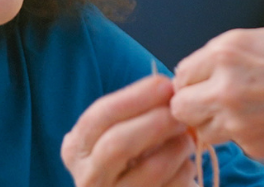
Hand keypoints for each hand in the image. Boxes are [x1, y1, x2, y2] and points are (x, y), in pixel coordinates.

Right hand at [62, 75, 198, 186]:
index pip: (98, 116)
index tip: (165, 85)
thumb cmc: (134, 156)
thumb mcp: (124, 132)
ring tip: (187, 138)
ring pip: (150, 169)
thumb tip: (170, 88)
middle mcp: (86, 177)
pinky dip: (184, 170)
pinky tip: (185, 164)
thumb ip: (138, 112)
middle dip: (156, 122)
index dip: (135, 97)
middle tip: (180, 112)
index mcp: (76, 149)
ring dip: (177, 147)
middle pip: (118, 143)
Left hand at [169, 19, 263, 157]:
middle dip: (195, 106)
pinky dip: (246, 138)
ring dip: (215, 126)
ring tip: (246, 117)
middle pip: (180, 105)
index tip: (211, 84)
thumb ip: (259, 40)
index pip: (184, 71)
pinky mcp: (255, 145)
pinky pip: (235, 144)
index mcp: (230, 48)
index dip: (196, 79)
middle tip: (219, 105)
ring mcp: (237, 120)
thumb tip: (249, 49)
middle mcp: (225, 84)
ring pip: (200, 131)